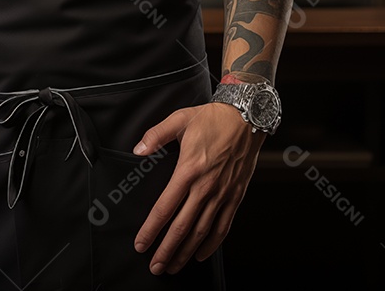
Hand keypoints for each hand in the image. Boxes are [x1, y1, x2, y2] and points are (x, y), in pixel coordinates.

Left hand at [132, 101, 264, 273]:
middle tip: (155, 266)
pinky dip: (212, 244)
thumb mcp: (179, 120)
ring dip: (186, 252)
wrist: (246, 118)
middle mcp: (206, 187)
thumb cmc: (212, 119)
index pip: (165, 208)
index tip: (141, 244)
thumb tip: (138, 149)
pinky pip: (223, 226)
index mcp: (188, 170)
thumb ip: (156, 136)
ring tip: (173, 266)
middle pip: (182, 227)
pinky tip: (200, 254)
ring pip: (202, 232)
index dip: (151, 229)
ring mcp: (222, 194)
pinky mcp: (235, 197)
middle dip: (166, 250)